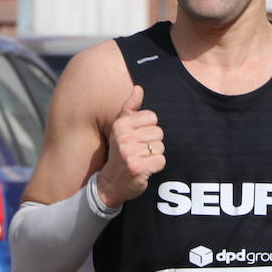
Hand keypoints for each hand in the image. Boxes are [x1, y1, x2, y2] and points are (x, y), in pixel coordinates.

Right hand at [96, 85, 164, 207]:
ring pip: (161, 147)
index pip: (152, 117)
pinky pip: (161, 161)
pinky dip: (156, 166)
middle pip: (158, 132)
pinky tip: (145, 169)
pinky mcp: (138, 168)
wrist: (109, 183)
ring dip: (154, 156)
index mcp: (120, 124)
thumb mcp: (121, 129)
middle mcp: (123, 137)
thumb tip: (138, 88)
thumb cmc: (119, 153)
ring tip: (141, 160)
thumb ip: (130, 108)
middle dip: (153, 143)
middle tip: (139, 152)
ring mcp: (129, 153)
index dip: (149, 129)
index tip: (138, 139)